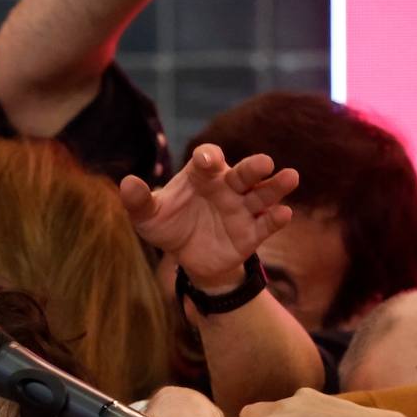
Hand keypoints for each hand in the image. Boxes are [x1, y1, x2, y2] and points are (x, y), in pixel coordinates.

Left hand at [122, 144, 296, 290]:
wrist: (188, 257)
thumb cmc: (170, 226)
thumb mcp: (149, 217)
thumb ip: (139, 201)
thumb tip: (126, 183)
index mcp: (202, 176)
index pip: (208, 160)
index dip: (207, 158)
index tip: (204, 161)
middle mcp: (227, 187)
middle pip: (243, 173)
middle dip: (253, 167)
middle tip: (264, 163)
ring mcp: (242, 209)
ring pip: (262, 194)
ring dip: (276, 186)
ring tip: (290, 177)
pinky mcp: (252, 232)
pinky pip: (266, 224)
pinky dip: (276, 218)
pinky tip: (283, 214)